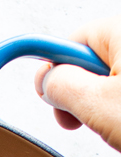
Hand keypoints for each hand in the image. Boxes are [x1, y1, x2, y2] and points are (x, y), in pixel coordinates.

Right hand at [34, 18, 120, 150]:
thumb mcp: (97, 103)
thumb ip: (60, 86)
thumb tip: (45, 82)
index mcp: (120, 32)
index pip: (66, 42)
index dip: (51, 71)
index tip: (43, 94)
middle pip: (85, 62)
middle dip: (77, 95)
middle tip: (81, 119)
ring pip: (105, 80)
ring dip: (98, 107)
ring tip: (112, 125)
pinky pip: (120, 91)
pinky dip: (117, 110)